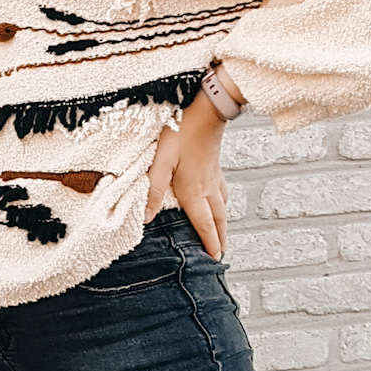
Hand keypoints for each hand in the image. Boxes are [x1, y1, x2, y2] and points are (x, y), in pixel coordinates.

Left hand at [144, 88, 230, 257]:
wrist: (207, 111)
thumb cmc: (182, 133)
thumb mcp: (160, 161)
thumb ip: (152, 190)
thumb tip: (146, 218)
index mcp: (193, 191)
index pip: (203, 224)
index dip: (209, 242)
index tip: (215, 258)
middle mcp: (207, 188)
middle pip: (217, 220)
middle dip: (219, 239)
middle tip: (221, 255)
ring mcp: (214, 177)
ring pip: (222, 208)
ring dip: (223, 224)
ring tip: (222, 236)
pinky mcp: (215, 167)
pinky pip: (222, 193)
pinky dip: (223, 205)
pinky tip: (222, 203)